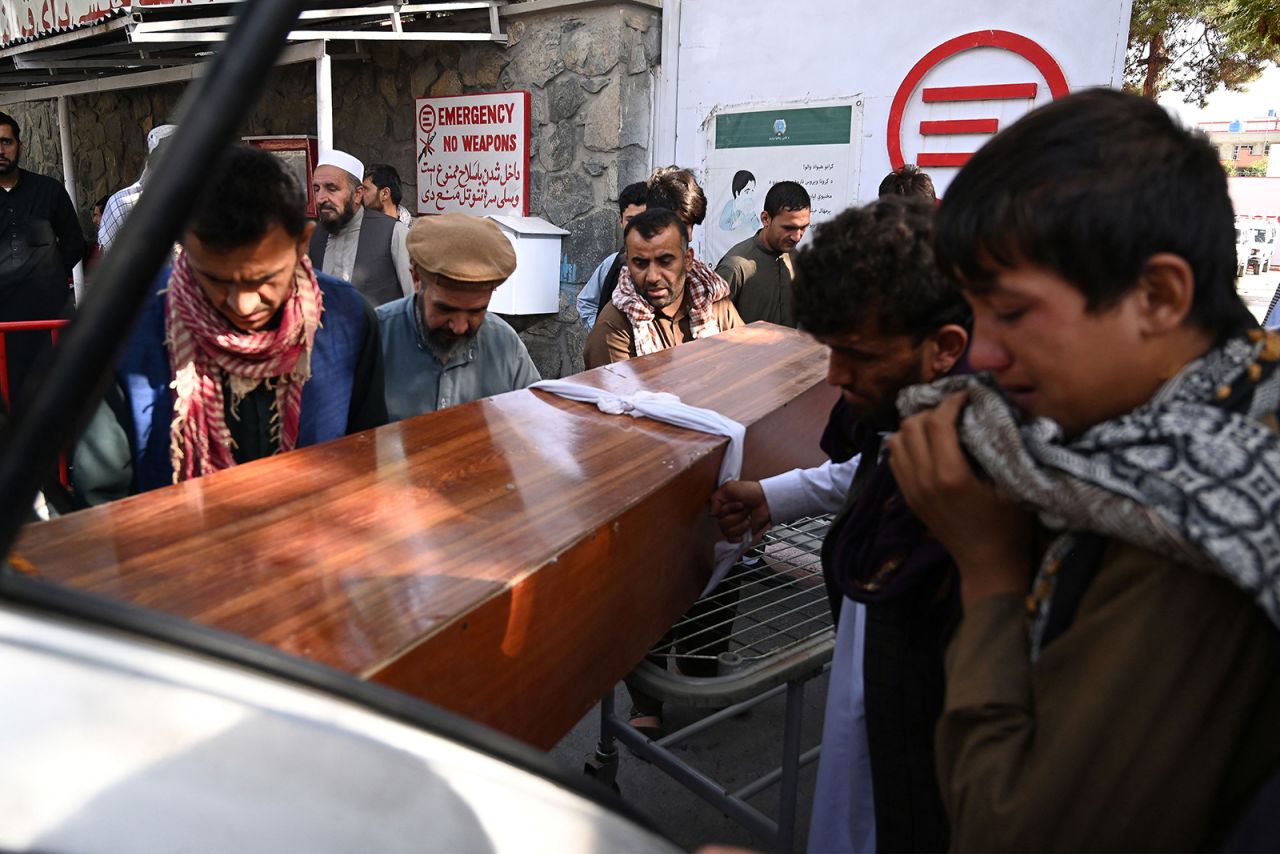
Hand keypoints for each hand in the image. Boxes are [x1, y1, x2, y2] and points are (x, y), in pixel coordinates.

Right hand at [710, 480, 770, 542]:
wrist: (766, 500)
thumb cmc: (750, 491)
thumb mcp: (729, 488)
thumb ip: (716, 498)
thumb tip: (712, 513)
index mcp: (722, 506)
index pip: (717, 514)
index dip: (729, 509)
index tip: (740, 503)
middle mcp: (726, 516)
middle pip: (722, 524)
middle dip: (737, 516)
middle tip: (746, 509)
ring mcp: (734, 525)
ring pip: (728, 532)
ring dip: (740, 525)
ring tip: (748, 518)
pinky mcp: (741, 533)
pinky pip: (731, 540)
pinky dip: (737, 537)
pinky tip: (743, 533)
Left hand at [887, 392, 1034, 607]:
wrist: (987, 564)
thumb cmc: (1009, 526)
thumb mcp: (1013, 485)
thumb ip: (998, 448)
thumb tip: (992, 413)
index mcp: (951, 475)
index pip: (938, 422)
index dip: (951, 402)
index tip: (966, 396)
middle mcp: (924, 480)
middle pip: (912, 426)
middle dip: (932, 410)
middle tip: (953, 410)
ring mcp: (912, 490)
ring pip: (897, 440)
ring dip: (915, 426)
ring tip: (938, 424)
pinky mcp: (908, 497)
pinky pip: (894, 459)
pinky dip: (906, 444)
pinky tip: (927, 445)